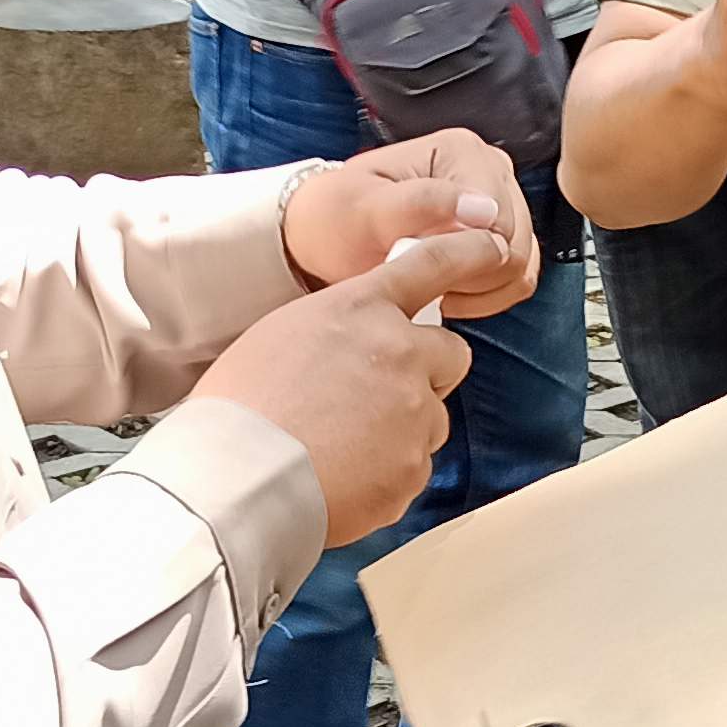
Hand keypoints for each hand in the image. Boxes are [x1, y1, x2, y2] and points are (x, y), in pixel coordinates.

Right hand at [197, 236, 504, 544]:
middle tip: (382, 396)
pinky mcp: (412, 467)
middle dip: (429, 373)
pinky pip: (412, 467)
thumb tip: (354, 344)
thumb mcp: (282, 335)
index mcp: (360, 309)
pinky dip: (386, 475)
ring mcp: (412, 411)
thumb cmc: (238, 408)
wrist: (235, 478)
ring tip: (343, 446)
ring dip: (403, 430)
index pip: (431, 265)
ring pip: (432, 418)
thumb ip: (338, 329)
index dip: (468, 252)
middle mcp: (398, 352)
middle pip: (452, 354)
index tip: (491, 248)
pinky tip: (342, 478)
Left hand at [283, 133, 541, 321]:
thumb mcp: (361, 209)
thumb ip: (419, 205)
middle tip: (417, 274)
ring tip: (429, 283)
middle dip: (467, 273)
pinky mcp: (507, 237)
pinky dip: (484, 297)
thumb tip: (482, 210)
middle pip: (515, 245)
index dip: (462, 255)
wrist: (334, 240)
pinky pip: (518, 281)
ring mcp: (504, 203)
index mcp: (462, 150)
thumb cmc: (341, 220)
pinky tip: (448, 291)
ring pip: (520, 267)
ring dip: (474, 288)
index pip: (498, 219)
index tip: (412, 259)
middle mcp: (491, 170)